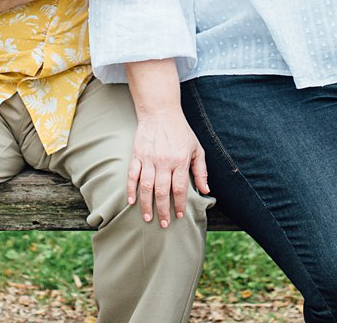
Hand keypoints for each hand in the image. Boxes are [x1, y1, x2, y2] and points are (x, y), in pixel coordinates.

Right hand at [127, 107, 209, 227]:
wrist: (160, 112)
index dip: (180, 204)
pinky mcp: (137, 155)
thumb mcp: (197, 148)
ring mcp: (149, 158)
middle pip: (163, 191)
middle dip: (163, 210)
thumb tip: (205, 190)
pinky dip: (130, 189)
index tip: (180, 216)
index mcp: (180, 160)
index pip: (180, 188)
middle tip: (163, 224)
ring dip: (146, 204)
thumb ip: (201, 170)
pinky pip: (132, 175)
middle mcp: (164, 161)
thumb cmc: (181, 131)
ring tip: (148, 217)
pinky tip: (131, 201)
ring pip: (146, 186)